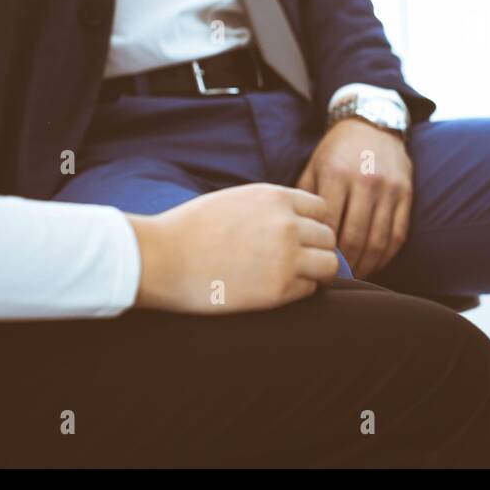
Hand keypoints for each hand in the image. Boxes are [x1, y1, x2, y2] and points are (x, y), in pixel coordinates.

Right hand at [129, 184, 338, 313]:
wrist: (160, 258)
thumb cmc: (189, 229)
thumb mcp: (235, 200)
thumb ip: (269, 206)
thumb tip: (295, 219)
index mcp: (274, 197)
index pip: (321, 209)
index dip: (312, 225)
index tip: (301, 239)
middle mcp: (286, 224)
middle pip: (328, 237)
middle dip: (317, 250)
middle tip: (301, 263)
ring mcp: (285, 257)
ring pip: (329, 265)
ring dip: (318, 272)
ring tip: (299, 279)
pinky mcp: (278, 290)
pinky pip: (310, 290)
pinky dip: (301, 292)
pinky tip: (279, 291)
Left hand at [298, 119, 413, 278]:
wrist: (372, 123)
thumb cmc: (336, 151)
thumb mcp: (313, 167)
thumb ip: (304, 200)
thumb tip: (296, 239)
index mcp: (336, 174)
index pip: (328, 225)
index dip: (321, 252)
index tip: (314, 268)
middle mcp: (365, 181)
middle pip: (355, 238)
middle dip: (344, 266)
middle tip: (334, 281)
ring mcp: (389, 188)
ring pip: (378, 240)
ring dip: (366, 266)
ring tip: (354, 278)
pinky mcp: (406, 193)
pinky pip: (398, 234)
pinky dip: (386, 255)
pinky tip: (375, 264)